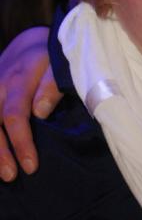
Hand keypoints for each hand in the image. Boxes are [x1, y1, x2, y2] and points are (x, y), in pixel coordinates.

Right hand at [0, 27, 59, 181]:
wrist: (31, 43)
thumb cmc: (51, 58)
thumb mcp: (58, 66)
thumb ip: (51, 87)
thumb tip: (40, 112)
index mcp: (18, 82)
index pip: (15, 116)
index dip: (21, 142)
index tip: (30, 166)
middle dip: (1, 152)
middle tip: (11, 176)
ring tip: (2, 173)